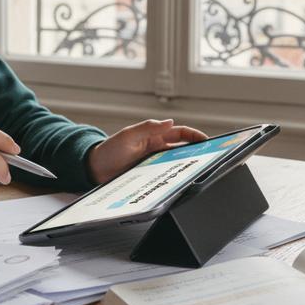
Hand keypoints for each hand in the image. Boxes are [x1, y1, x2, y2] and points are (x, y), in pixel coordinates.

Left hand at [87, 119, 207, 184]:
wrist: (94, 170)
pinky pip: (166, 177)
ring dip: (187, 167)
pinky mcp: (150, 176)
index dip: (195, 136)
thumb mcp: (128, 136)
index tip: (207, 141)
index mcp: (154, 136)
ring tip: (199, 172)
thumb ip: (148, 128)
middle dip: (197, 152)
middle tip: (210, 158)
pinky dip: (175, 179)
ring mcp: (154, 163)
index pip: (180, 133)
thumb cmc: (109, 150)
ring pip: (176, 164)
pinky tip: (181, 183)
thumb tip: (169, 122)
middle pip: (183, 150)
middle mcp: (157, 150)